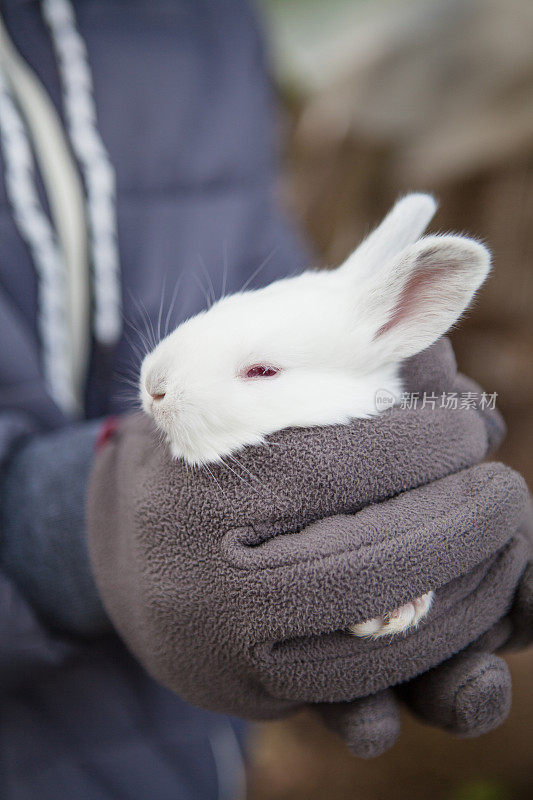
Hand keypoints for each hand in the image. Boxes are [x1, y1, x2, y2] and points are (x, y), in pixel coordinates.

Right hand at [87, 338, 530, 748]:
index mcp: (196, 479)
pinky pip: (354, 688)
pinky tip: (463, 606)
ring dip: (463, 593)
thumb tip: (445, 270)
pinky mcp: (243, 690)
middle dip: (460, 524)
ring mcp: (220, 644)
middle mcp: (198, 572)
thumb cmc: (199, 442)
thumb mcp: (235, 373)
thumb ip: (331, 333)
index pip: (332, 462)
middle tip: (507, 494)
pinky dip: (425, 650)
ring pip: (370, 640)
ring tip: (503, 546)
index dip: (420, 442)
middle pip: (363, 561)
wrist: (127, 545)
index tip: (469, 424)